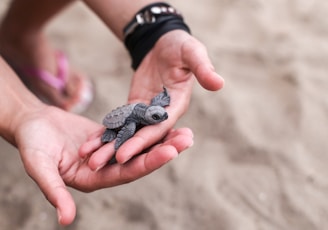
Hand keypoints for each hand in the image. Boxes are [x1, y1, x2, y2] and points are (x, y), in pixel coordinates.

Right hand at [14, 105, 192, 225]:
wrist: (31, 124)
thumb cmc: (32, 145)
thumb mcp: (39, 167)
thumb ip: (54, 191)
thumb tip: (66, 220)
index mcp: (94, 179)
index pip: (127, 172)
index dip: (149, 162)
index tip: (171, 151)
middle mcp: (106, 168)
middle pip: (140, 160)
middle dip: (165, 150)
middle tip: (188, 138)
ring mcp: (110, 153)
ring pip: (139, 146)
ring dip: (161, 139)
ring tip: (185, 131)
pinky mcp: (109, 137)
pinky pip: (132, 132)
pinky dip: (147, 127)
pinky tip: (163, 120)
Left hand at [86, 30, 223, 164]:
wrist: (164, 43)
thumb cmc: (180, 47)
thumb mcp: (192, 53)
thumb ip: (203, 68)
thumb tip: (219, 83)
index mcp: (176, 106)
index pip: (157, 129)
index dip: (141, 142)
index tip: (123, 156)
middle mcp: (161, 115)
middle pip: (140, 137)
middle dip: (119, 151)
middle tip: (97, 165)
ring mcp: (147, 113)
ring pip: (127, 133)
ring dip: (109, 146)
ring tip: (88, 158)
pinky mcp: (134, 107)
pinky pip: (120, 122)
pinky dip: (106, 132)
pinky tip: (90, 143)